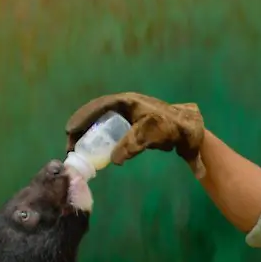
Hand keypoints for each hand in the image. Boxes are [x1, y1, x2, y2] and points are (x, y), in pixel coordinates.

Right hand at [65, 92, 206, 177]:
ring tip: (74, 150)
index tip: (71, 130)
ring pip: (100, 121)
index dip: (84, 117)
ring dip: (86, 133)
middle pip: (96, 113)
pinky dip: (97, 138)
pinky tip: (90, 152)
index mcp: (129, 102)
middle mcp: (125, 105)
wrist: (190, 130)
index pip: (101, 106)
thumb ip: (136, 146)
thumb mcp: (154, 136)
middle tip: (70, 145)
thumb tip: (116, 160)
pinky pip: (107, 129)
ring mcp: (126, 114)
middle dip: (81, 127)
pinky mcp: (128, 125)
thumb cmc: (176, 130)